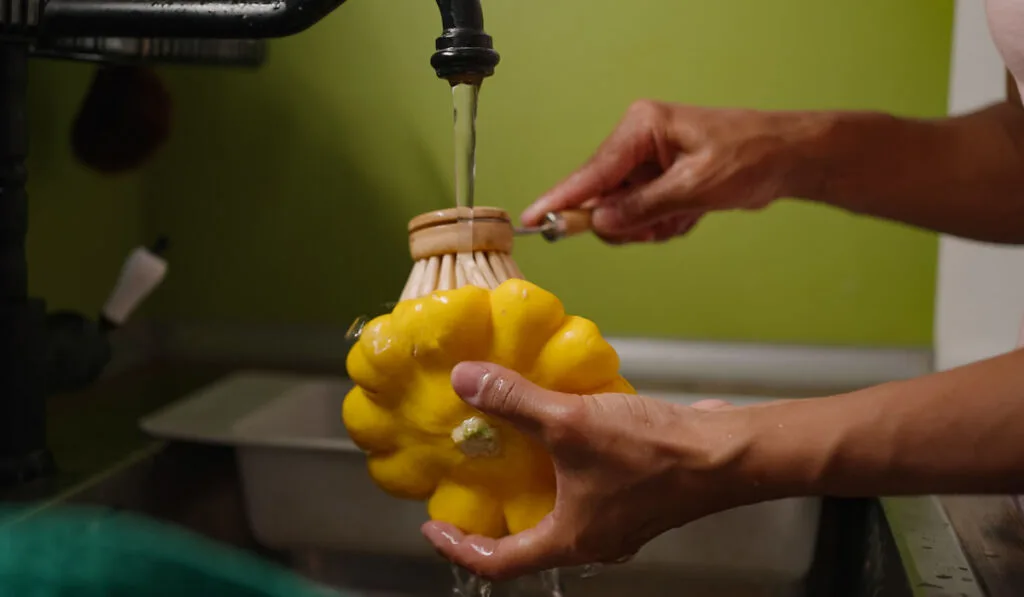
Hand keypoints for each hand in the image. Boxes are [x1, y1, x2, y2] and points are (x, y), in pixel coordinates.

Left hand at [421, 361, 747, 580]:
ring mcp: (618, 520)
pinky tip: (560, 429)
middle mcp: (593, 539)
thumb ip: (514, 402)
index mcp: (570, 540)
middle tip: (469, 484)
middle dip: (495, 515)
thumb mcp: (570, 423)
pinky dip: (564, 467)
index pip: (499, 562)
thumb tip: (463, 381)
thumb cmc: (652, 452)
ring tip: (507, 450)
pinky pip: (587, 489)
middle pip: (528, 540)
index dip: (459, 547)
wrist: (727, 452)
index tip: (434, 527)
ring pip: (559, 512)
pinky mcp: (637, 496)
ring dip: (531, 486)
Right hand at [521, 100, 818, 243]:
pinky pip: (643, 215)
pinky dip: (664, 224)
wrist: (788, 159)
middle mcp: (638, 142)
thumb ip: (642, 207)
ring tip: (684, 215)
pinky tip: (690, 214)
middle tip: (658, 226)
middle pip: (603, 197)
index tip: (533, 220)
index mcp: (641, 128)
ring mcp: (648, 162)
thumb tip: (599, 222)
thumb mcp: (694, 187)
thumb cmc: (749, 157)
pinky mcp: (659, 180)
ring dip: (651, 225)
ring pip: (623, 212)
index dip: (562, 200)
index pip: (592, 172)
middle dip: (629, 221)